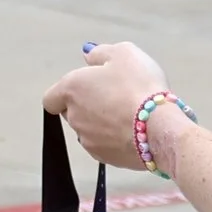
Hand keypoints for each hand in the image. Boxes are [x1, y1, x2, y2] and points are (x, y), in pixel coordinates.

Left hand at [42, 41, 175, 171]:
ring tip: (127, 114)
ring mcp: (87, 140)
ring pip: (87, 130)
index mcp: (72, 89)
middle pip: (71, 113)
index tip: (86, 88)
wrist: (159, 127)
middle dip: (86, 106)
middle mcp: (74, 117)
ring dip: (100, 123)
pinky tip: (133, 131)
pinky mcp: (103, 158)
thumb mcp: (124, 53)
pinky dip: (113, 139)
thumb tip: (88, 55)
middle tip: (114, 96)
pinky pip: (104, 145)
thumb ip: (100, 53)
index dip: (65, 93)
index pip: (51, 98)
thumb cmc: (140, 86)